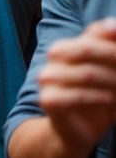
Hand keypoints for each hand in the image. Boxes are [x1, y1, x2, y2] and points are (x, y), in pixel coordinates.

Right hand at [37, 18, 115, 154]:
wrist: (76, 131)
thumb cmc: (98, 98)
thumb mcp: (108, 72)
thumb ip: (111, 51)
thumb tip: (113, 27)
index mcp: (68, 46)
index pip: (94, 32)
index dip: (112, 35)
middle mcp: (54, 58)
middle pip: (87, 48)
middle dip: (115, 58)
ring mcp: (47, 78)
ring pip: (87, 74)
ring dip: (114, 83)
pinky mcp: (48, 100)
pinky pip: (79, 96)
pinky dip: (102, 99)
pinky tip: (112, 103)